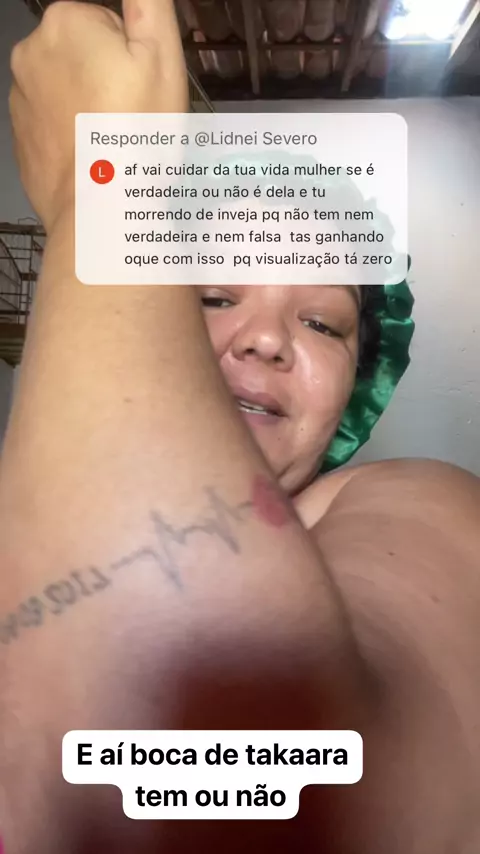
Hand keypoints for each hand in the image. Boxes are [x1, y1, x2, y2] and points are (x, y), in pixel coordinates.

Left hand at [9, 0, 187, 232]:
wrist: (98, 210)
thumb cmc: (136, 131)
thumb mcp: (161, 56)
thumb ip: (149, 5)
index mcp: (67, 21)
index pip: (108, 24)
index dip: (133, 57)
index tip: (143, 91)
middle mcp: (30, 52)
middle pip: (84, 55)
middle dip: (107, 79)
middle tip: (132, 119)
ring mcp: (20, 98)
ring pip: (66, 91)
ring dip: (89, 108)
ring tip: (114, 144)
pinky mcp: (20, 138)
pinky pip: (53, 126)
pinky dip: (72, 137)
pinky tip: (94, 161)